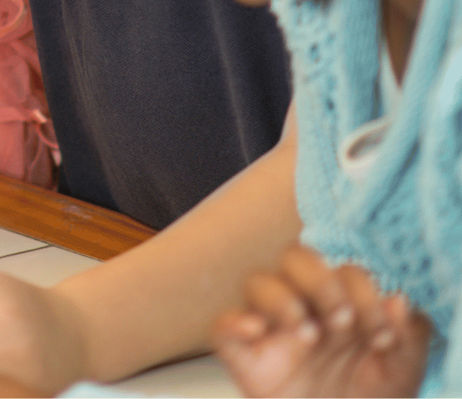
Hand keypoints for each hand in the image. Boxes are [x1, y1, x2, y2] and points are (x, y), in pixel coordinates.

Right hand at [212, 245, 430, 397]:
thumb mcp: (403, 372)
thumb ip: (409, 335)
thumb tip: (397, 299)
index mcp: (340, 304)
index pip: (345, 272)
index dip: (365, 294)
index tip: (380, 336)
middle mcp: (304, 308)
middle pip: (295, 258)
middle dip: (321, 282)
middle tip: (342, 321)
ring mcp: (273, 331)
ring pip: (256, 282)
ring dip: (284, 299)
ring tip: (308, 336)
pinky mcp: (245, 358)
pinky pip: (222, 328)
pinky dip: (234, 322)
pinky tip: (256, 331)